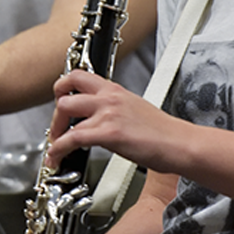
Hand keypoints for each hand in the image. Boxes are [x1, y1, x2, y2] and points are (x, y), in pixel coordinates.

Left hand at [46, 69, 186, 173]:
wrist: (179, 143)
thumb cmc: (163, 133)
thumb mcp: (134, 109)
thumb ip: (114, 108)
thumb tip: (98, 118)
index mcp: (115, 90)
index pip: (78, 75)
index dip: (62, 87)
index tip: (59, 102)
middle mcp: (109, 97)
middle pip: (65, 90)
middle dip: (54, 113)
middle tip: (56, 128)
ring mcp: (108, 113)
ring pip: (64, 112)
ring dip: (54, 132)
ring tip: (54, 147)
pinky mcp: (109, 133)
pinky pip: (72, 138)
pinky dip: (58, 149)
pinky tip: (57, 158)